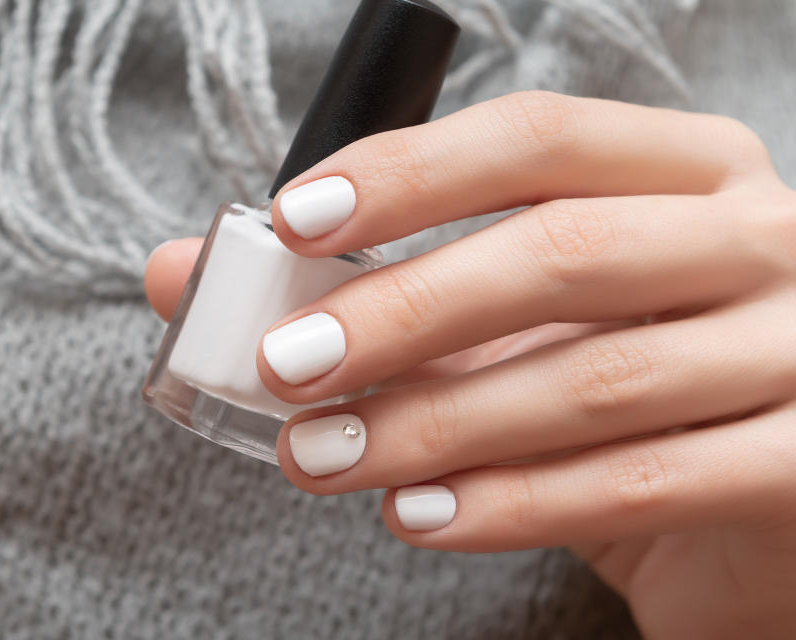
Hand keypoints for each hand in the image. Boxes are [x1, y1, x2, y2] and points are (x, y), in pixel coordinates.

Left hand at [146, 92, 795, 638]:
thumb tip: (184, 277)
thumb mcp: (511, 325)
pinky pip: (645, 483)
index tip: (291, 223)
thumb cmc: (624, 393)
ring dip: (436, 424)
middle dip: (404, 311)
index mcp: (685, 173)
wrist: (760, 511)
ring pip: (595, 379)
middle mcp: (757, 238)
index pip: (538, 138)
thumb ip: (368, 291)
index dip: (410, 172)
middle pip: (563, 251)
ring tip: (325, 458)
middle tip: (285, 368)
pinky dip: (516, 503)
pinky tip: (420, 516)